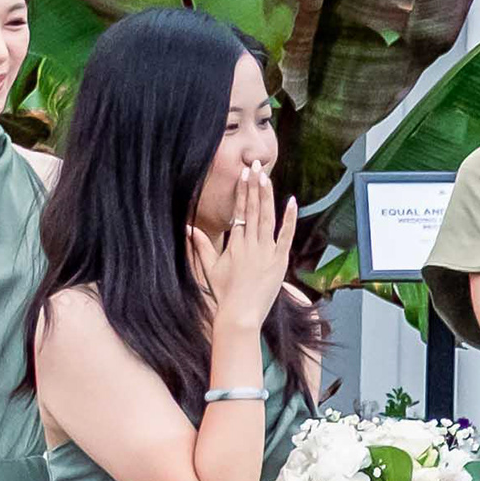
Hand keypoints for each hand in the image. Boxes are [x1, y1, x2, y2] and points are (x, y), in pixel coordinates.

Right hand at [192, 173, 294, 344]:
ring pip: (267, 218)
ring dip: (267, 196)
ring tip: (267, 177)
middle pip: (253, 209)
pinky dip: (289, 219)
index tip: (244, 175)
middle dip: (254, 186)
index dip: (242, 192)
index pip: (239, 211)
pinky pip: (286, 236)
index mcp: (234, 244)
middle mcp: (250, 244)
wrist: (240, 314)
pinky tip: (291, 202)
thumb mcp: (209, 268)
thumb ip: (200, 246)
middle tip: (256, 165)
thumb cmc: (224, 294)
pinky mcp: (280, 261)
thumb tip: (188, 228)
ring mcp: (266, 252)